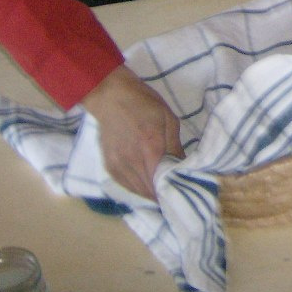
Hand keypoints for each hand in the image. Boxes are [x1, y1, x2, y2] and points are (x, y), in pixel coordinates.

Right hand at [82, 65, 183, 198]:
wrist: (111, 97)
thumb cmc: (144, 104)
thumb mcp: (168, 119)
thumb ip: (175, 146)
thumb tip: (182, 167)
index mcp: (151, 148)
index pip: (163, 181)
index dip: (173, 190)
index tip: (181, 192)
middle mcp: (133, 161)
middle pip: (150, 190)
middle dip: (163, 194)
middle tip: (173, 193)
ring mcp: (119, 165)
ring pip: (137, 191)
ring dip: (150, 194)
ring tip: (162, 193)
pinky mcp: (109, 166)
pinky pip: (125, 185)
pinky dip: (137, 189)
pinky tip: (146, 186)